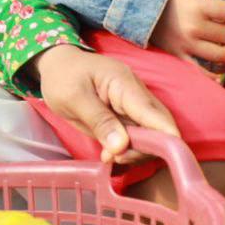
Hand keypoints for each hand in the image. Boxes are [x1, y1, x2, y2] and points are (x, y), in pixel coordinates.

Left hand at [34, 44, 179, 163]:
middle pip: (159, 127)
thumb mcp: (73, 99)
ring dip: (135, 151)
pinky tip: (109, 153)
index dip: (167, 139)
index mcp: (124, 84)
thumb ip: (98, 121)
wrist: (57, 65)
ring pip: (151, 134)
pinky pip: (138, 134)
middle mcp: (136, 94)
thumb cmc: (62, 76)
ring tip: (109, 155)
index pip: (155, 114)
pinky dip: (128, 148)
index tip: (166, 160)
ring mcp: (134, 104)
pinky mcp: (128, 113)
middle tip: (117, 157)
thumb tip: (121, 146)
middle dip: (145, 149)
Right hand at [149, 0, 224, 71]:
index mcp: (198, 6)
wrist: (135, 6)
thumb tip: (220, 11)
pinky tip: (218, 74)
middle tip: (222, 28)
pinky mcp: (178, 55)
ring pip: (221, 55)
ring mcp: (186, 43)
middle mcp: (194, 27)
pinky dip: (212, 76)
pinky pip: (201, 71)